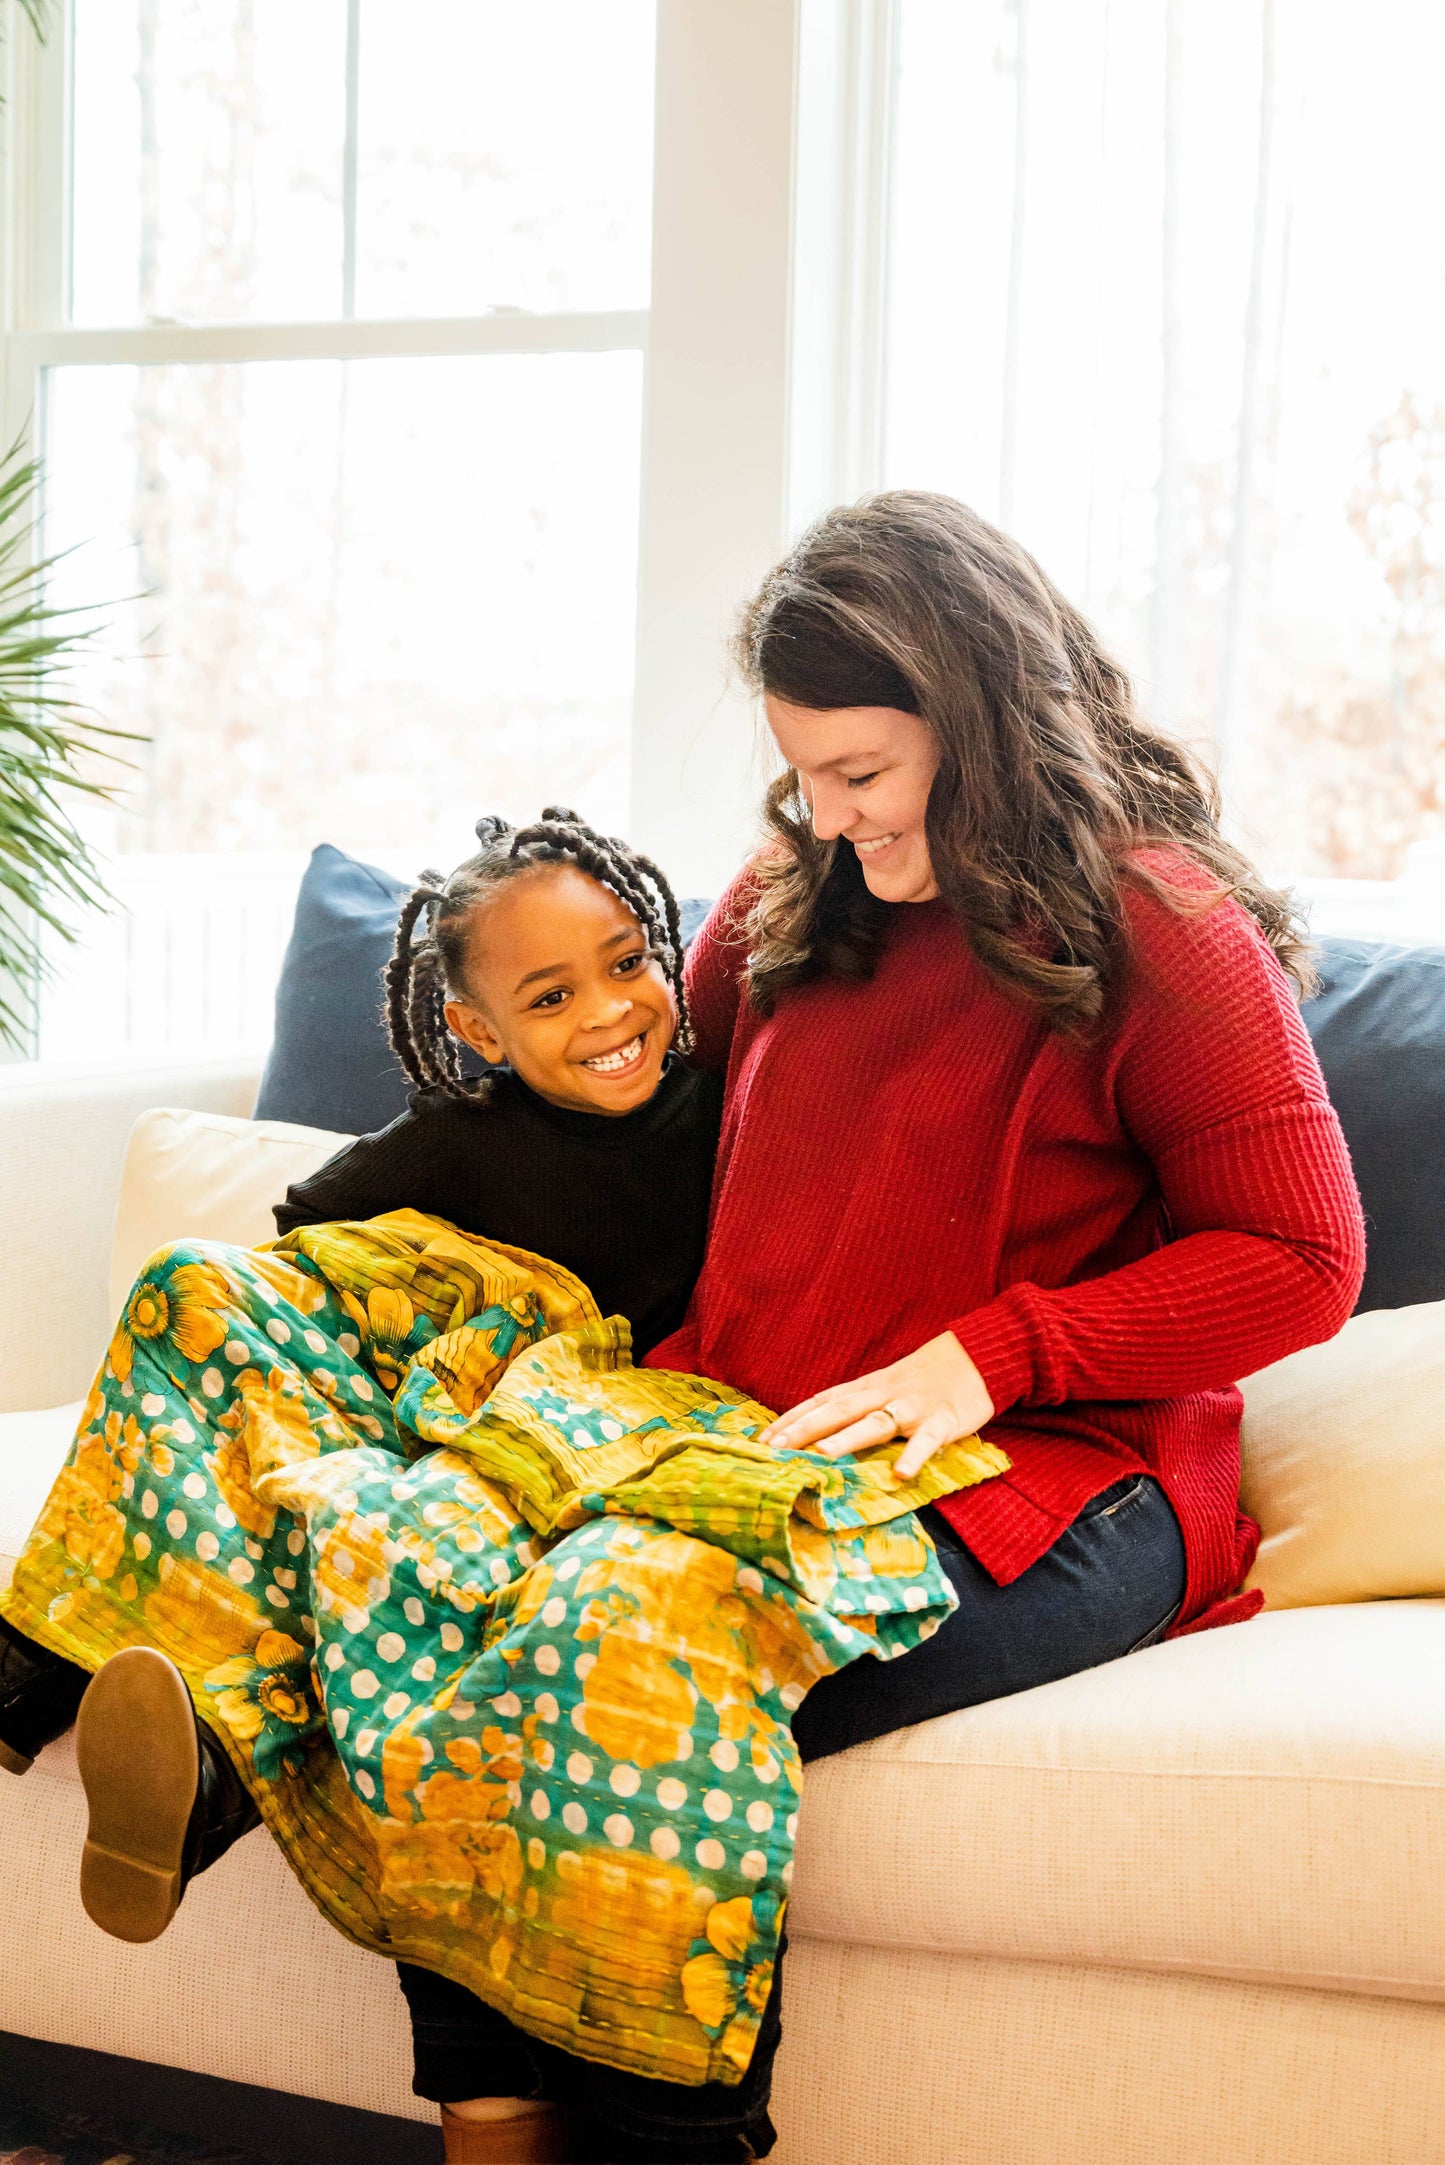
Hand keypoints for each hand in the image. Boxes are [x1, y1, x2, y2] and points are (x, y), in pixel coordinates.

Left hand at [760, 1332, 996, 1480]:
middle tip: (772, 1450)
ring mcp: (913, 1407)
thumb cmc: (926, 1376)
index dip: (791, 1419)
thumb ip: (858, 1404)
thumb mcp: (886, 1385)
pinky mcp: (944, 1420)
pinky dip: (914, 1455)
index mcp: (867, 1387)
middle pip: (837, 1411)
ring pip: (875, 1422)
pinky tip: (901, 1474)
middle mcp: (883, 1394)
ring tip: (820, 1455)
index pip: (821, 1401)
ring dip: (847, 1438)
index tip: (761, 1438)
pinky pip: (927, 1440)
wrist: (978, 1355)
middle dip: (803, 1429)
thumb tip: (819, 1429)